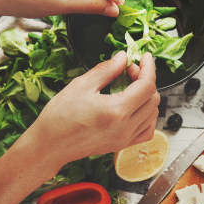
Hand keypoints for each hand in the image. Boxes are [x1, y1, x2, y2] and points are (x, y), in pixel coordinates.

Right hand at [23, 51, 159, 167]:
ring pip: (153, 114)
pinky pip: (146, 130)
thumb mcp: (81, 85)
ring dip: (146, 97)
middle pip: (153, 99)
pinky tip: (134, 107)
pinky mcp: (122, 145)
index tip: (144, 57)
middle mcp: (126, 127)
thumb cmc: (59, 118)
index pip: (147, 86)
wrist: (49, 146)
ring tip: (129, 87)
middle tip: (128, 71)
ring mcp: (125, 138)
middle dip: (145, 80)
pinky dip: (147, 116)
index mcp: (117, 111)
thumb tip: (123, 58)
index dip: (148, 68)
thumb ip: (106, 69)